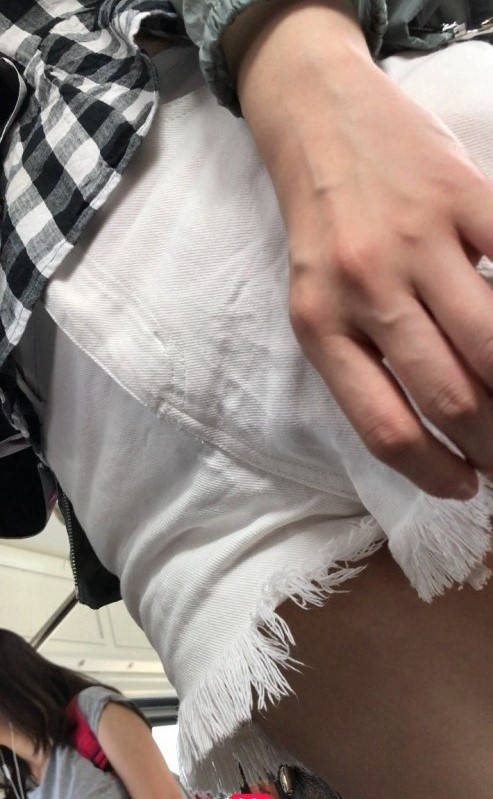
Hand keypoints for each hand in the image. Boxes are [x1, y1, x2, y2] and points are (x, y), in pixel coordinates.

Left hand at [232, 1, 492, 498]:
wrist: (319, 123)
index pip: (385, 428)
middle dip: (491, 445)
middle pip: (449, 395)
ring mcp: (417, 240)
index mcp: (319, 326)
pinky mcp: (463, 195)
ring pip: (492, 345)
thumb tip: (434, 423)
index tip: (461, 485)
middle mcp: (364, 288)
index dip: (433, 471)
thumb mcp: (318, 299)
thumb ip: (363, 358)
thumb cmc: (322, 227)